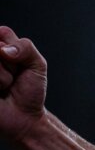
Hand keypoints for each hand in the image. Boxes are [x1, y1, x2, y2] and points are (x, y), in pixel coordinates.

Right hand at [0, 25, 47, 142]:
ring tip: (4, 86)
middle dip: (10, 63)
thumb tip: (3, 49)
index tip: (17, 61)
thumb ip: (25, 48)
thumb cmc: (29, 90)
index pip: (1, 32)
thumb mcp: (37, 64)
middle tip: (12, 76)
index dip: (14, 48)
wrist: (23, 118)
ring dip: (3, 76)